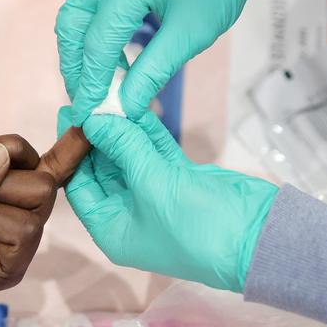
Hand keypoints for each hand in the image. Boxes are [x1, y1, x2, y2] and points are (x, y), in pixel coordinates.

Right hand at [0, 129, 89, 291]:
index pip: (27, 227)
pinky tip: (31, 137)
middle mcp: (15, 239)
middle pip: (41, 197)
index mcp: (4, 267)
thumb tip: (1, 153)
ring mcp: (10, 205)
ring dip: (4, 162)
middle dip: (0, 186)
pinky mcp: (0, 177)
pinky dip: (33, 147)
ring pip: (38, 172)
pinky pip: (34, 158)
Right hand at [56, 0, 285, 123]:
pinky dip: (90, 27)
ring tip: (92, 82)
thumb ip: (152, 72)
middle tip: (82, 99)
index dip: (92, 81)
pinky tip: (105, 54)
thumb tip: (125, 107)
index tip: (89, 112)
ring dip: (79, 48)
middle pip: (72, 24)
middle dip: (73, 66)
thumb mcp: (190, 34)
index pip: (98, 41)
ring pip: (74, 11)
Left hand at [58, 107, 277, 291]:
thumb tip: (94, 117)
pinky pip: (154, 151)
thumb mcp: (153, 183)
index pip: (80, 185)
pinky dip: (146, 129)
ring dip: (121, 127)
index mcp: (112, 229)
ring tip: (109, 90)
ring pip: (129, 156)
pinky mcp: (179, 179)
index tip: (68, 112)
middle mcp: (128, 213)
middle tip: (88, 94)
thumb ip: (123, 146)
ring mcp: (155, 195)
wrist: (258, 237)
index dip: (72, 150)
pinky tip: (136, 102)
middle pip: (103, 168)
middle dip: (96, 134)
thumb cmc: (197, 225)